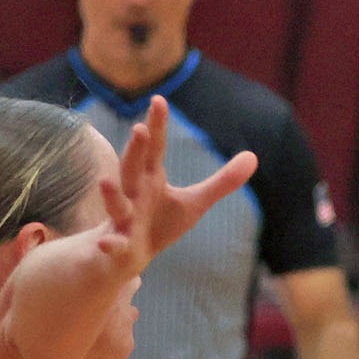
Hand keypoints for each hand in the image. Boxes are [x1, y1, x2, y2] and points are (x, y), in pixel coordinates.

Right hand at [97, 96, 256, 275]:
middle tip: (140, 129)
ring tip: (105, 182)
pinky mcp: (119, 244)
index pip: (154, 149)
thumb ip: (222, 181)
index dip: (157, 126)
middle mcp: (133, 194)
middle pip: (133, 169)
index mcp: (150, 179)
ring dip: (111, 195)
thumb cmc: (159, 223)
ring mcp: (123, 219)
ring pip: (117, 205)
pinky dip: (109, 243)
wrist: (127, 258)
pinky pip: (113, 243)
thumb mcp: (194, 202)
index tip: (159, 100)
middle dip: (135, 151)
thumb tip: (253, 156)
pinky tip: (104, 243)